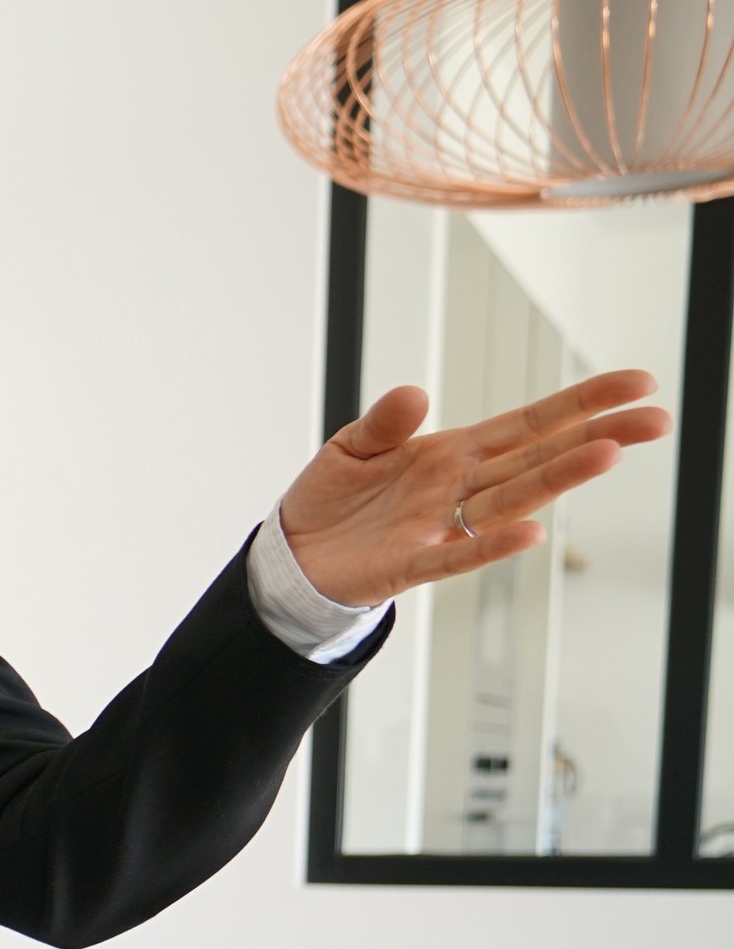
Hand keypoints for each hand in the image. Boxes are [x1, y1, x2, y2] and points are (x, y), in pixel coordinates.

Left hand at [276, 371, 670, 606]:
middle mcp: (460, 488)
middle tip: (656, 420)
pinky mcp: (411, 563)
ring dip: (558, 478)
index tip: (638, 385)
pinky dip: (493, 545)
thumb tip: (416, 393)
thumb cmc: (333, 498)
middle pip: (540, 458)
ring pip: (512, 499)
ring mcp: (441, 525)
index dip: (581, 404)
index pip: (529, 424)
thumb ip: (385, 422)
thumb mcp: (353, 446)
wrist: (292, 553)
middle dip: (597, 437)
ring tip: (608, 454)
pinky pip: (459, 554)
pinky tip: (531, 532)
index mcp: (453, 453)